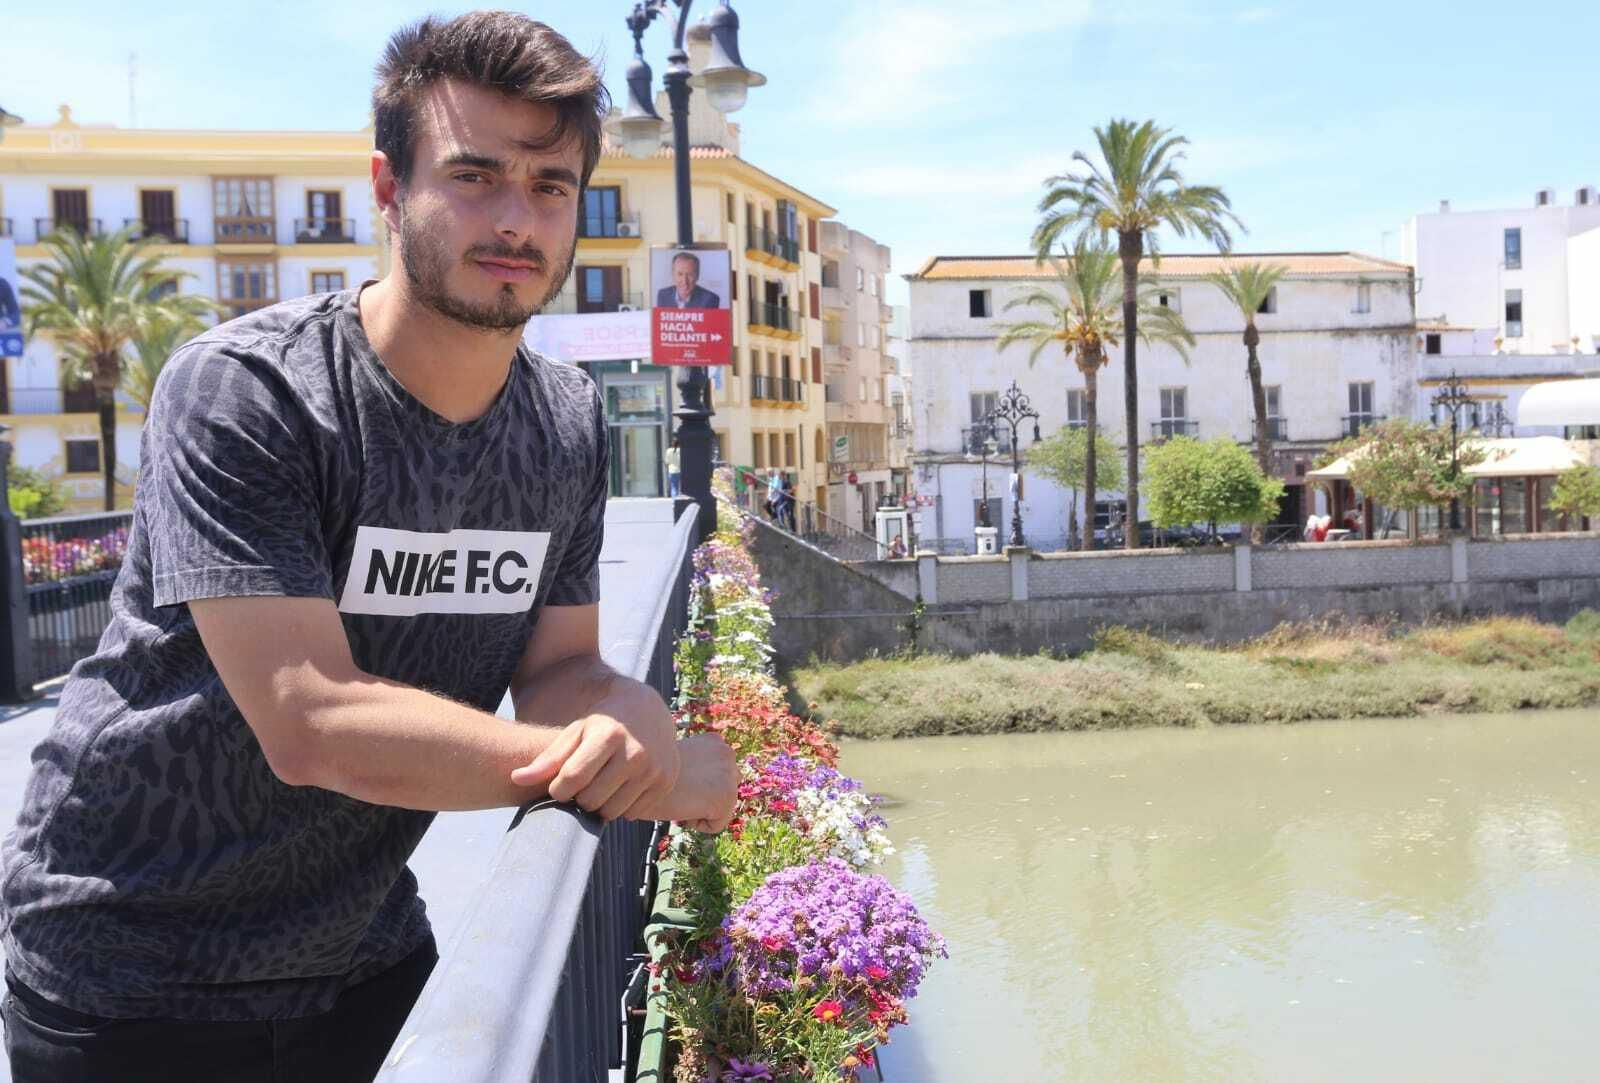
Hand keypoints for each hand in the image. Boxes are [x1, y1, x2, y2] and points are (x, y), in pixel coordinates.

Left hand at [510, 684, 680, 820]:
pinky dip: (621, 806)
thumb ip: (547, 758)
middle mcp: (635, 753)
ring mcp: (654, 769)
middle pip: (590, 800)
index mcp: (609, 735)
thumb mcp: (575, 733)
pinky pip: (632, 813)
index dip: (559, 788)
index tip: (559, 785)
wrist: (648, 714)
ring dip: (599, 805)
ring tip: (598, 787)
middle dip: (579, 797)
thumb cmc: (603, 725)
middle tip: (581, 786)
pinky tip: (618, 789)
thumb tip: (516, 778)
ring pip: (611, 811)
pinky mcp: (664, 783)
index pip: (572, 780)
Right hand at [625, 733, 738, 832]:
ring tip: (678, 798)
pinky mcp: (725, 797)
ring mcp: (729, 774)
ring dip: (699, 810)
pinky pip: (716, 825)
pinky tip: (680, 808)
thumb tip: (705, 785)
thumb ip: (696, 765)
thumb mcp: (674, 758)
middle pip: (725, 791)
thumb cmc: (646, 772)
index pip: (719, 776)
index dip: (697, 785)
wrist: (633, 778)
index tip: (677, 781)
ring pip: (721, 808)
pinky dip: (696, 824)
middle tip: (678, 792)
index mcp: (715, 742)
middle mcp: (727, 752)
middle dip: (703, 797)